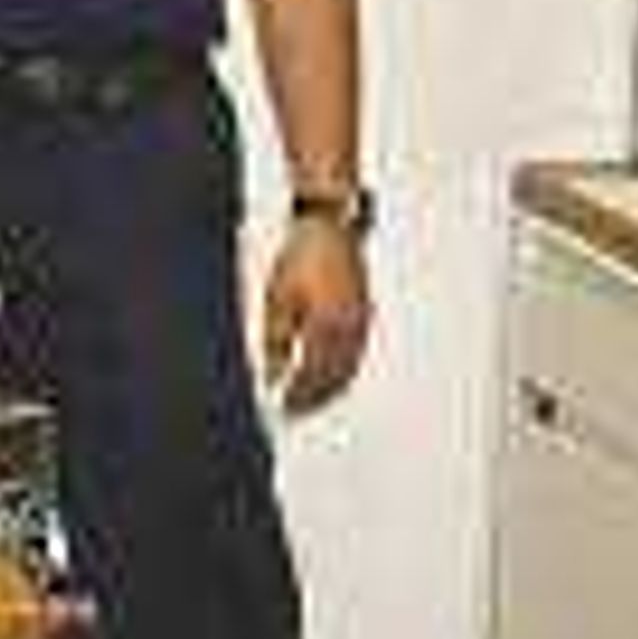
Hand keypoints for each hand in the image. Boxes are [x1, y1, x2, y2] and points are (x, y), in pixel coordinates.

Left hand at [261, 216, 370, 414]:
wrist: (329, 227)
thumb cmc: (301, 258)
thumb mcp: (278, 301)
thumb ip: (276, 344)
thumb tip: (273, 377)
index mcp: (325, 328)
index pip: (313, 377)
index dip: (298, 397)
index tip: (284, 410)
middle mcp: (348, 329)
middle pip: (334, 378)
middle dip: (315, 398)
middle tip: (296, 412)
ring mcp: (361, 321)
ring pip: (349, 367)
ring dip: (331, 387)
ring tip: (311, 398)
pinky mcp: (364, 312)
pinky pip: (356, 352)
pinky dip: (343, 368)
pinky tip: (330, 371)